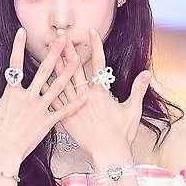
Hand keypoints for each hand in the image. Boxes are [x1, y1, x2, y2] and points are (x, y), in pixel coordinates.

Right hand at [0, 28, 87, 162]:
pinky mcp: (46, 124)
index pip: (14, 64)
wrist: (0, 157)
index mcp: (11, 93)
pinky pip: (63, 112)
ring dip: (69, 72)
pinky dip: (75, 104)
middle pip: (44, 71)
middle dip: (54, 53)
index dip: (18, 46)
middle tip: (64, 38)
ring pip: (57, 87)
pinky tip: (86, 95)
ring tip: (79, 58)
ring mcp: (39, 110)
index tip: (22, 31)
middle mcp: (27, 98)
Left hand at [42, 29, 150, 160]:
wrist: (109, 154)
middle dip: (68, 50)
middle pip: (76, 69)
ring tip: (48, 51)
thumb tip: (146, 73)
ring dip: (55, 65)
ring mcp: (75, 107)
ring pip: (62, 82)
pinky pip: (54, 101)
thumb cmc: (122, 135)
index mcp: (102, 93)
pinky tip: (38, 78)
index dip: (96, 46)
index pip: (99, 64)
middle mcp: (86, 97)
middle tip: (61, 35)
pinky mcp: (66, 118)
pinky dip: (46, 89)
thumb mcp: (133, 110)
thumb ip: (138, 90)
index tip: (91, 31)